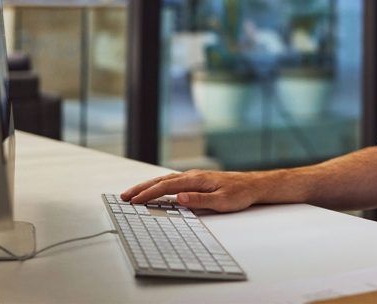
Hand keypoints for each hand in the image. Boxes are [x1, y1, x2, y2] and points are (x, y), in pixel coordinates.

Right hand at [121, 170, 263, 211]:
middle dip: (141, 188)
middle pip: (161, 180)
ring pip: (165, 180)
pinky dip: (158, 185)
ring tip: (133, 194)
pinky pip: (172, 182)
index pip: (166, 186)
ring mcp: (193, 177)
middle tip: (124, 196)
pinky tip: (154, 190)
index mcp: (196, 179)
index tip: (134, 201)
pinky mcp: (196, 181)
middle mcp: (192, 176)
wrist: (252, 185)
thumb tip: (178, 198)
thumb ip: (199, 200)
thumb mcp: (222, 201)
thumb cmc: (239, 193)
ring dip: (148, 186)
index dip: (149, 194)